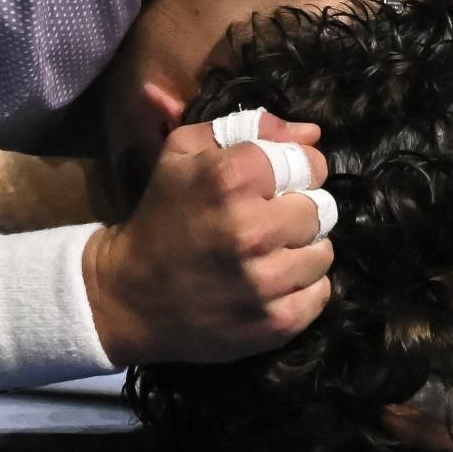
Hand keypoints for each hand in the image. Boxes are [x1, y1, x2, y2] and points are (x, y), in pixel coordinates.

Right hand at [82, 113, 332, 365]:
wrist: (129, 295)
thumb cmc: (161, 215)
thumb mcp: (183, 153)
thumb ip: (247, 128)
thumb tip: (311, 133)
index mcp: (228, 180)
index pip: (311, 163)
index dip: (297, 169)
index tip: (276, 184)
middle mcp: (252, 230)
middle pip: (321, 209)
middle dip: (296, 211)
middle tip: (267, 221)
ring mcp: (266, 282)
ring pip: (323, 252)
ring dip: (300, 251)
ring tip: (267, 255)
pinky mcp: (276, 322)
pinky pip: (320, 292)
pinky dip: (300, 288)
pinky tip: (268, 284)